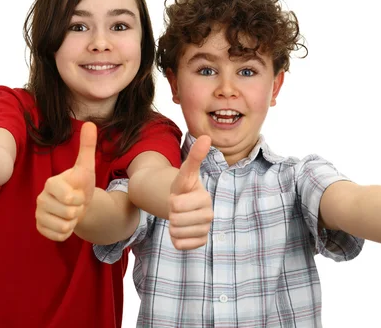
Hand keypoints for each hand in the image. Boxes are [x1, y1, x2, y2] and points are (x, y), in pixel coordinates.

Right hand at [36, 122, 96, 241]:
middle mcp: (41, 198)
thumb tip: (91, 123)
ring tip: (72, 212)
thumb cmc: (82, 184)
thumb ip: (87, 146)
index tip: (78, 193)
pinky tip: (67, 222)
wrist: (79, 204)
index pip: (67, 196)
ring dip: (74, 222)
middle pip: (69, 213)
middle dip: (78, 210)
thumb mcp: (86, 167)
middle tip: (76, 204)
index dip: (78, 198)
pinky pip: (59, 236)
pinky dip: (68, 232)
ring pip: (64, 226)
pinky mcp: (40, 228)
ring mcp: (39, 214)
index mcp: (51, 183)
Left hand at [168, 135, 213, 249]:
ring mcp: (205, 230)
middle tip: (178, 208)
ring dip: (172, 226)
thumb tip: (206, 136)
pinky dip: (176, 239)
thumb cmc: (184, 188)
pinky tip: (181, 230)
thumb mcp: (186, 172)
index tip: (179, 197)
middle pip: (176, 220)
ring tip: (179, 218)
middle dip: (171, 214)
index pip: (176, 204)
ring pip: (177, 233)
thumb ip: (195, 156)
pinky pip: (180, 245)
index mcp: (205, 198)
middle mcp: (209, 215)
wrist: (183, 205)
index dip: (171, 201)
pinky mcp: (200, 242)